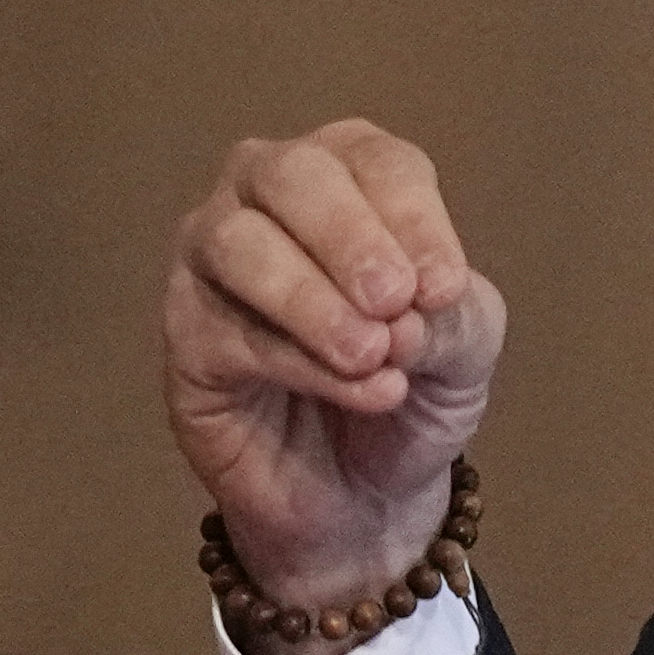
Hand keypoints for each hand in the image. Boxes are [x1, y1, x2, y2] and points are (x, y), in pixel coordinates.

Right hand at [161, 119, 503, 654]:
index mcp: (353, 174)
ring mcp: (213, 258)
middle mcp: (272, 195)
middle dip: (348, 237)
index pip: (378, 162)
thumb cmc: (415, 386)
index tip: (444, 289)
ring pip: (239, 244)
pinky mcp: (185, 333)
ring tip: (373, 355)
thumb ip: (453, 314)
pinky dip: (299, 363)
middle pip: (293, 176)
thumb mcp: (468, 344)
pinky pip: (226, 331)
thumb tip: (406, 310)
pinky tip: (362, 391)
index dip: (414, 220)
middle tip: (393, 301)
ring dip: (312, 300)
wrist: (366, 491)